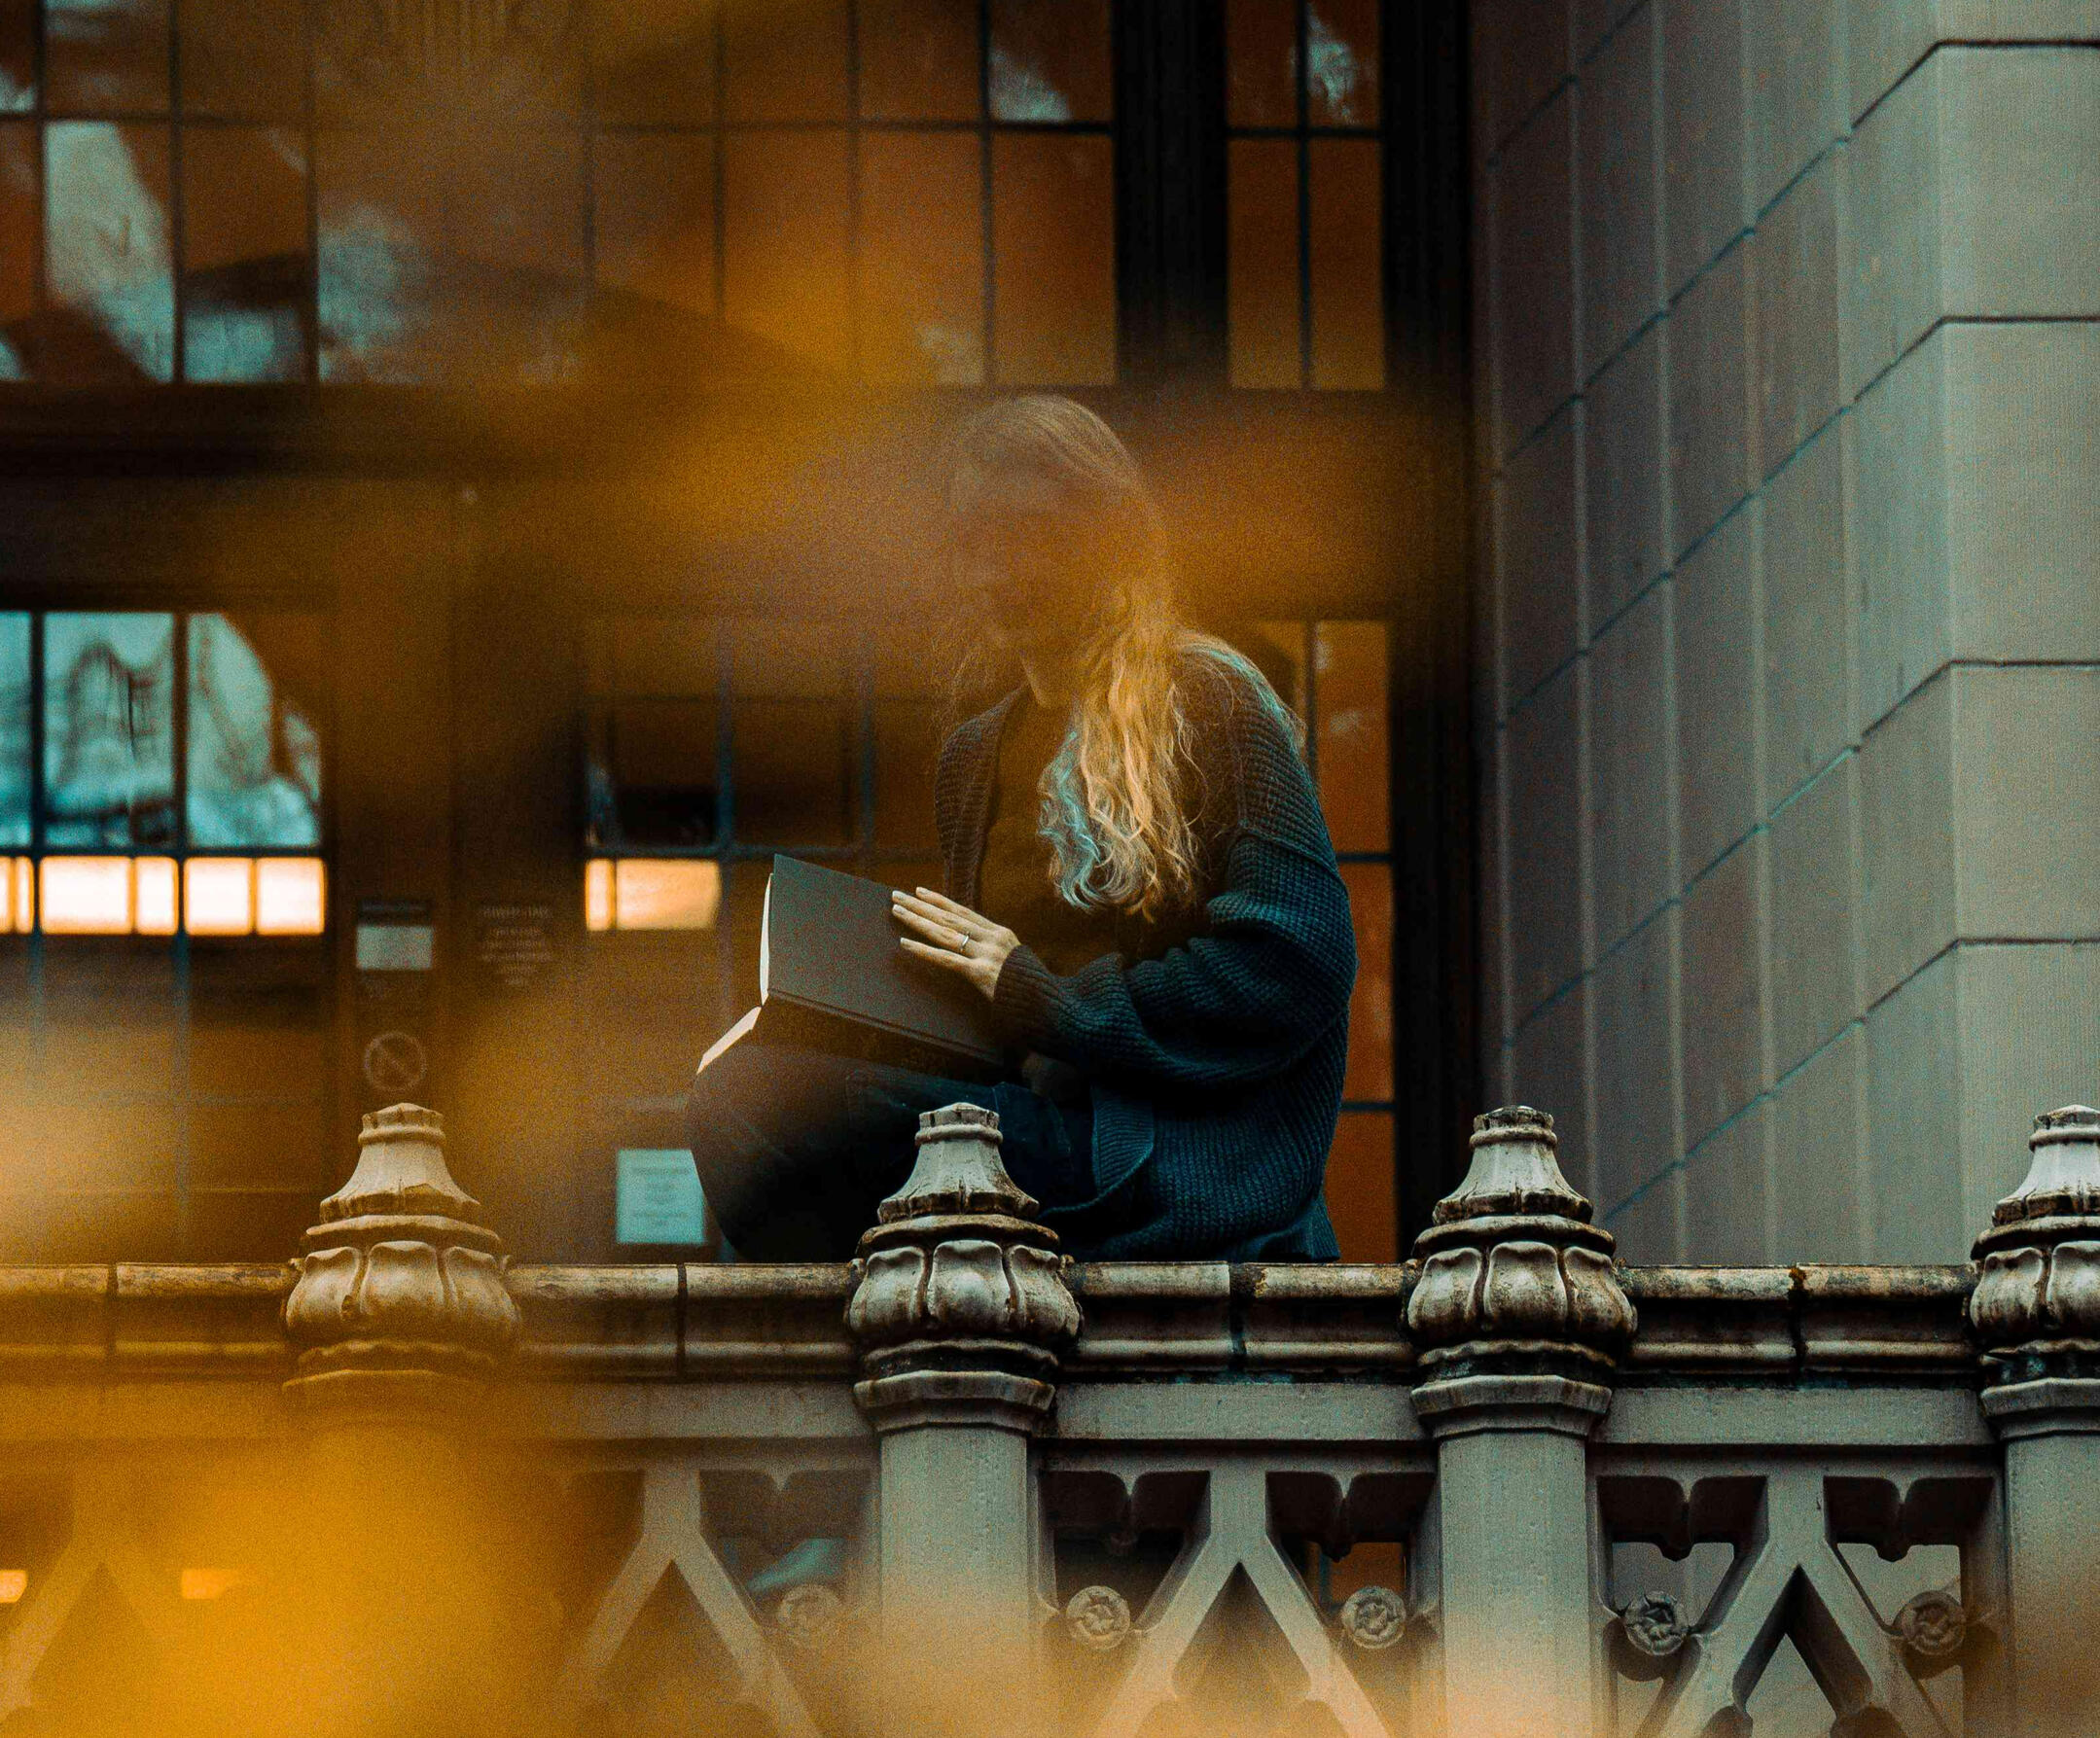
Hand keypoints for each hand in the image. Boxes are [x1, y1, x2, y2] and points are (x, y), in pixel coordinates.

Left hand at [892, 887, 1018, 1002]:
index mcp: (1000, 933)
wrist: (1050, 1005)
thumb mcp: (1014, 960)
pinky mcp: (981, 973)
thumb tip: (973, 944)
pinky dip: (924, 950)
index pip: (963, 911)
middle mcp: (993, 938)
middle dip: (921, 905)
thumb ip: (995, 950)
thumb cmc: (1030, 987)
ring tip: (897, 911)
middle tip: (897, 895)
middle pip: (949, 917)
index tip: (920, 891)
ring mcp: (987, 954)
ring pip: (945, 933)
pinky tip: (905, 943)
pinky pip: (946, 960)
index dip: (940, 901)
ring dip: (918, 921)